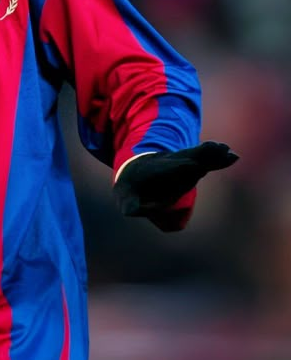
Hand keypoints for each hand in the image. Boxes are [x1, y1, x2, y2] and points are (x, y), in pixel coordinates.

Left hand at [114, 141, 238, 223]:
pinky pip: (208, 162)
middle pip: (189, 159)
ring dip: (213, 155)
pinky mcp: (194, 168)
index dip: (180, 167)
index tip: (193, 164)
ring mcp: (184, 165)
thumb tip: (130, 210)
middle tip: (218, 149)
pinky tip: (233, 156)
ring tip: (227, 151)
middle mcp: (172, 165)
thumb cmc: (133, 189)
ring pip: (200, 158)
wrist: (138, 171)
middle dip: (202, 156)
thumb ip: (132, 206)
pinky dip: (219, 160)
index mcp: (156, 171)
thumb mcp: (127, 199)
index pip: (170, 168)